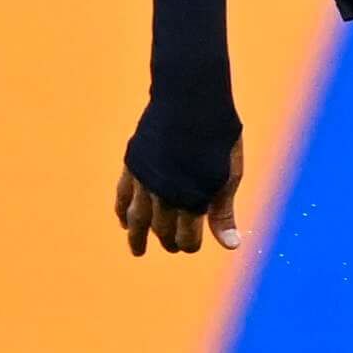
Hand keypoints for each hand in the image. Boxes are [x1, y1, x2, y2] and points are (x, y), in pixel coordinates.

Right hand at [112, 139, 242, 256]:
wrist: (191, 101)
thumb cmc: (218, 138)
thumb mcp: (230, 175)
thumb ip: (224, 212)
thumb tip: (230, 246)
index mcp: (193, 198)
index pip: (187, 236)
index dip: (189, 244)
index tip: (190, 246)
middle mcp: (165, 193)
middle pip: (162, 229)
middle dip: (168, 241)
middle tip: (172, 247)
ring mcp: (146, 179)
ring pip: (138, 218)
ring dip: (137, 237)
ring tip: (138, 251)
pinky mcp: (133, 165)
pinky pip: (123, 195)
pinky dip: (122, 211)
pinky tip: (124, 222)